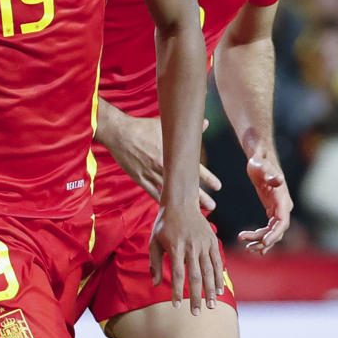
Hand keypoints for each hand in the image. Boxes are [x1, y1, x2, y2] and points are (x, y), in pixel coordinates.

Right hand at [101, 113, 220, 212]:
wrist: (120, 133)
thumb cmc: (142, 127)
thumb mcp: (164, 126)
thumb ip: (185, 129)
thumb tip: (204, 123)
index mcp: (173, 154)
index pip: (196, 169)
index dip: (208, 178)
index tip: (218, 187)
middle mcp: (165, 167)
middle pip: (186, 185)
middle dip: (201, 197)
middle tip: (212, 206)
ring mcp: (152, 174)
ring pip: (172, 193)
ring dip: (184, 203)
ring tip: (194, 214)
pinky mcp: (140, 179)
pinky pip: (153, 194)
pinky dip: (162, 202)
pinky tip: (170, 211)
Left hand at [149, 201, 224, 313]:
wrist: (181, 202)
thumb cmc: (164, 224)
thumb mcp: (154, 241)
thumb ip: (154, 262)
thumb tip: (154, 284)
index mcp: (176, 247)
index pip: (177, 274)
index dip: (177, 291)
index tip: (177, 306)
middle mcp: (192, 247)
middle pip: (195, 276)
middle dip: (196, 297)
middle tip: (196, 313)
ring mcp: (204, 244)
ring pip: (209, 271)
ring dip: (211, 290)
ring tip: (212, 305)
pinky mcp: (212, 241)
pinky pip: (217, 262)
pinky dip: (219, 276)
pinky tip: (220, 289)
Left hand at [236, 153, 291, 253]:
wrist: (260, 158)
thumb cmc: (260, 161)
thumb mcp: (261, 167)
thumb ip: (269, 174)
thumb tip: (278, 180)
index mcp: (282, 199)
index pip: (282, 222)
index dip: (274, 235)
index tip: (263, 243)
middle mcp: (283, 206)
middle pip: (277, 231)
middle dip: (264, 240)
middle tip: (248, 247)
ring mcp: (278, 209)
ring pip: (272, 231)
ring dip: (260, 240)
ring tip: (246, 246)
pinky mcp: (272, 209)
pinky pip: (269, 228)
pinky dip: (261, 236)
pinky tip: (251, 243)